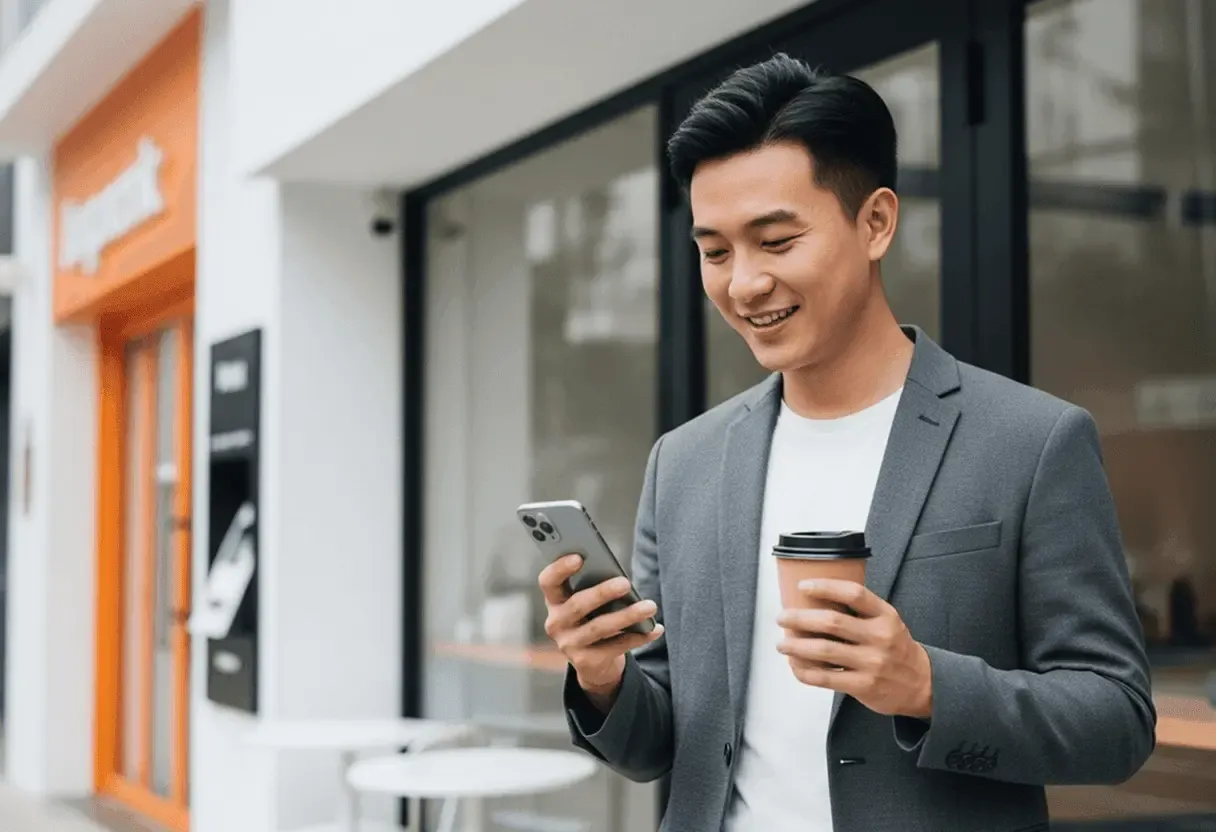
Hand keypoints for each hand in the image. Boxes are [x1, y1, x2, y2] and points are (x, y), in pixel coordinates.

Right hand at [539, 554, 663, 707]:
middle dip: (602, 592)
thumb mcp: (589, 603)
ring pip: (599, 627)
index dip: (560, 569)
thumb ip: (594, 587)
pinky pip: (616, 647)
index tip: (579, 557)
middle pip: (577, 605)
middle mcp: (556, 623)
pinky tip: (655, 628)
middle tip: (626, 583)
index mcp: (555, 601)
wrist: (593, 663)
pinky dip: (639, 636)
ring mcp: (569, 645)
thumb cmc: (594, 618)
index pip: (548, 581)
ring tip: (650, 606)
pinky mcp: (586, 662)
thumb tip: (619, 577)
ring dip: (627, 616)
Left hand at [776, 579, 932, 718]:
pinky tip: (796, 667)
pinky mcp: (864, 685)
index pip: (854, 593)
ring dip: (797, 646)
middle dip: (800, 618)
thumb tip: (815, 600)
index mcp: (885, 615)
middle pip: (832, 622)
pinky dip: (806, 672)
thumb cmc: (896, 648)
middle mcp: (880, 637)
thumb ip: (860, 611)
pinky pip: (827, 677)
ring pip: (824, 650)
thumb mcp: (888, 622)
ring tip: (782, 644)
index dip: (826, 587)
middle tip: (783, 618)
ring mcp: (872, 662)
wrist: (921, 685)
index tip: (803, 586)